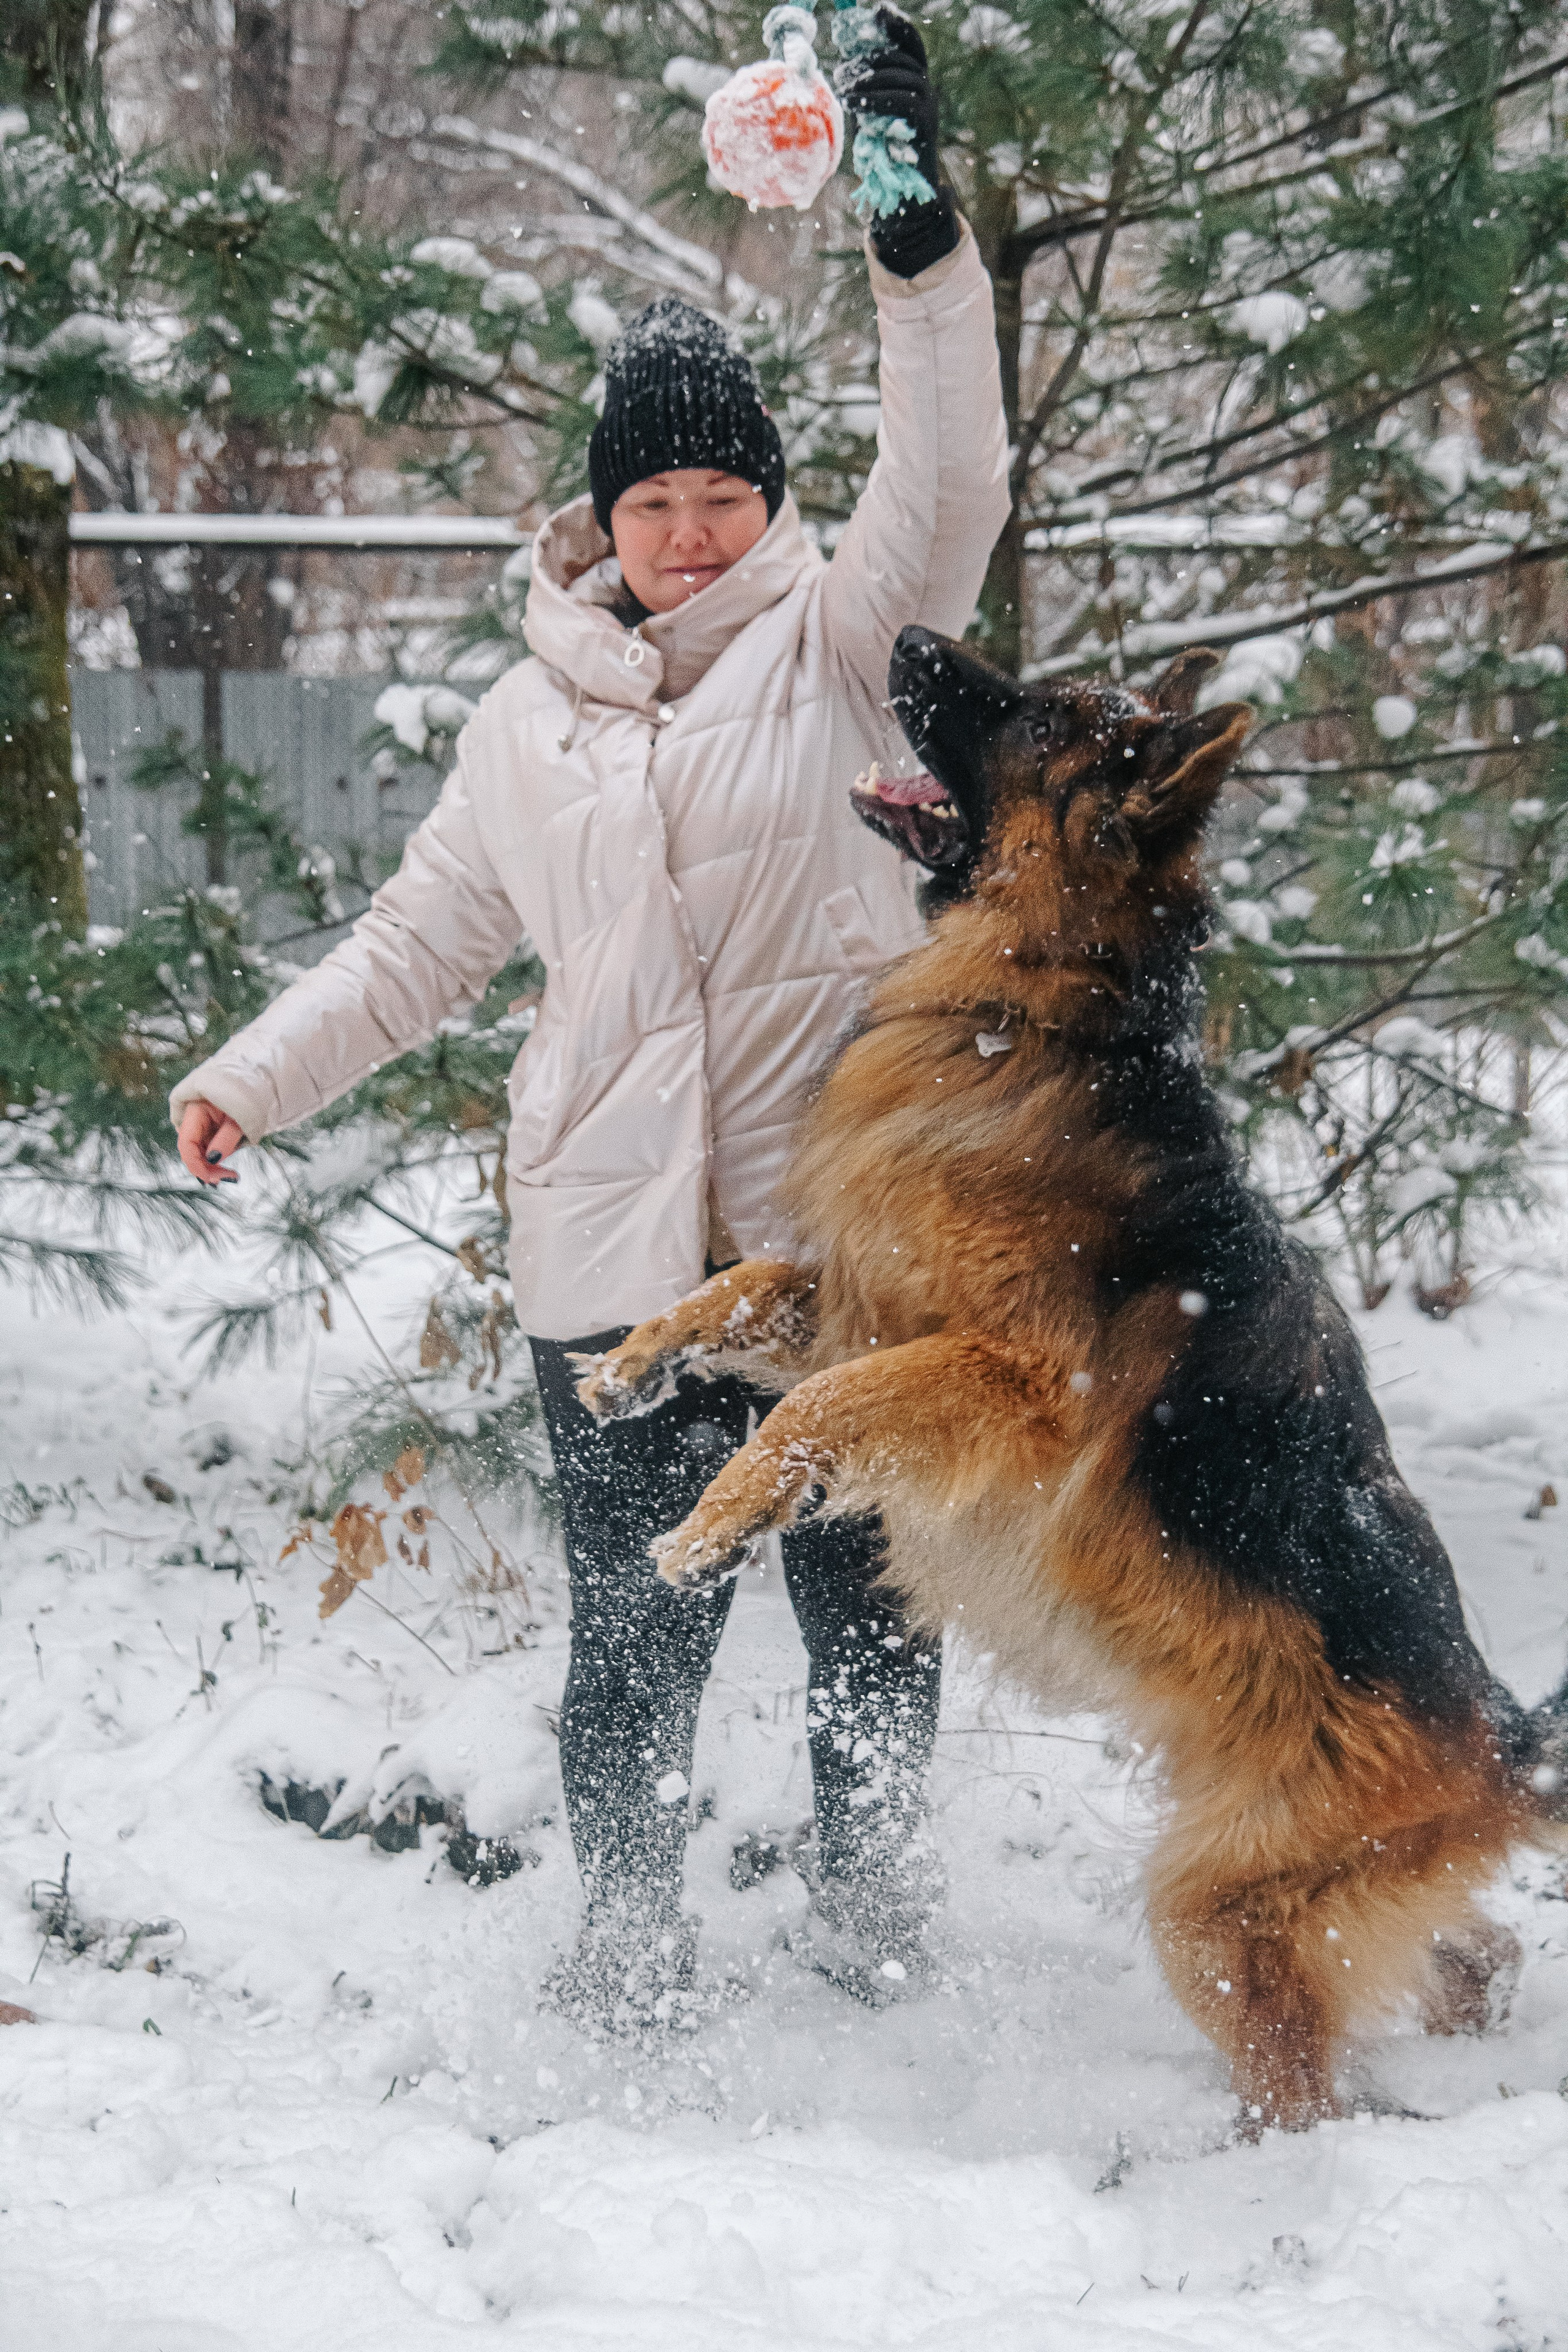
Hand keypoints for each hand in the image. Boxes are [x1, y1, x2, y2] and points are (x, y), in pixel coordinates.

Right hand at [177, 1098, 244, 1185]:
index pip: (186, 1142)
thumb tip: (213, 1159)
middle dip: (205, 1167)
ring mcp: (203, 1125)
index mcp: (196, 1109)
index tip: (209, 1177)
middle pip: (191, 1150)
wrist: (258, 1084)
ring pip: (200, 1151)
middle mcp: (195, 1118)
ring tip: (231, 1176)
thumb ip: (227, 1138)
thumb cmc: (251, 1094)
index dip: (194, 1163)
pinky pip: (209, 1149)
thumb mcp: (243, 1116)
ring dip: (211, 1166)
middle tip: (225, 1178)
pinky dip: (216, 1161)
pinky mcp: (211, 1130)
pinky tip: (225, 1170)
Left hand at [836, 7, 955, 279]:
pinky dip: (876, 97)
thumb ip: (866, 90)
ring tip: (845, 91)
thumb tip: (844, 68)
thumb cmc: (883, 153)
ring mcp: (928, 105)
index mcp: (914, 81)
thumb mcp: (872, 113)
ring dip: (869, 79)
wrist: (903, 191)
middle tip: (842, 72)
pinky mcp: (924, 123)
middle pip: (902, 56)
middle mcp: (926, 88)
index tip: (874, 11)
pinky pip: (902, 98)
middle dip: (870, 59)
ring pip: (901, 76)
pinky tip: (856, 103)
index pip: (911, 42)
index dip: (895, 24)